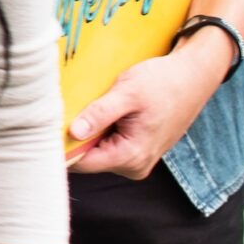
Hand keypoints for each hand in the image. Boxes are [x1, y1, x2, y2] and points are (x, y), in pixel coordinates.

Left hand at [66, 33, 228, 176]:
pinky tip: (110, 110)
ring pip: (97, 151)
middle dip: (78, 135)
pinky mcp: (137, 151)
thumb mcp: (127, 92)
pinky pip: (109, 145)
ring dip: (91, 130)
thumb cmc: (163, 82)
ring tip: (101, 105)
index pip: (81, 162)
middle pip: (87, 158)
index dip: (62, 144)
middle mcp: (134, 166)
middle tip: (77, 106)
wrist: (193, 77)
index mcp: (131, 156)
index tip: (50, 124)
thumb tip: (73, 132)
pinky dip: (103, 129)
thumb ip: (99, 114)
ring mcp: (136, 161)